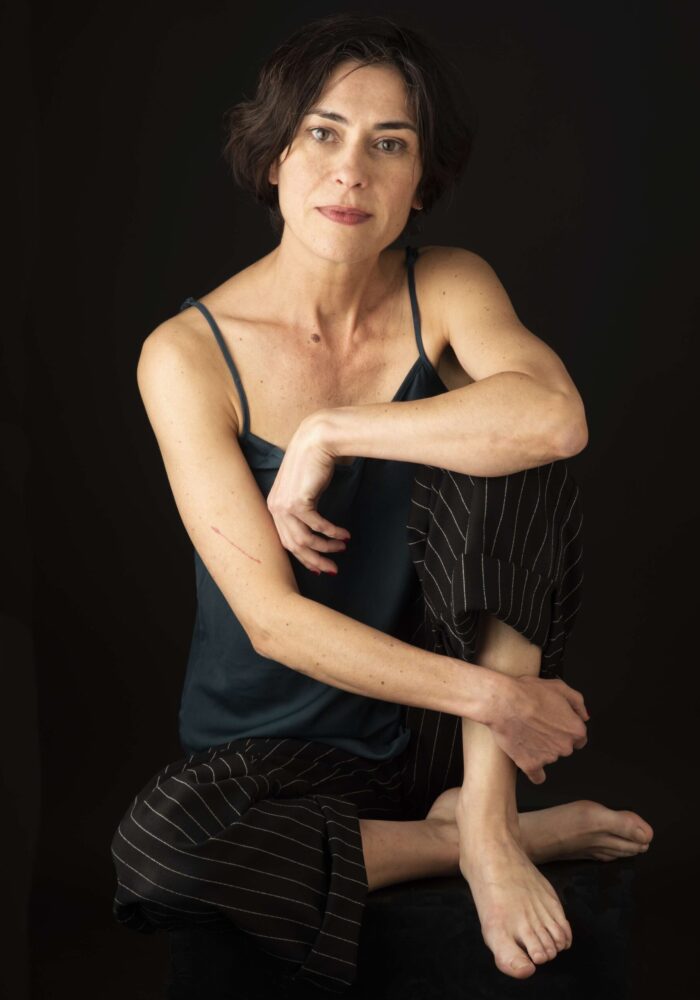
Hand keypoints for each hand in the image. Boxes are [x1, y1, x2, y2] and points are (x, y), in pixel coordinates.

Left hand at [266, 414, 350, 573]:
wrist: (317, 440)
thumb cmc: (314, 461)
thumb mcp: (304, 488)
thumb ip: (305, 507)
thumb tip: (315, 526)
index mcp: (274, 506)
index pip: (286, 540)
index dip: (303, 557)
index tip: (320, 566)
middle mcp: (274, 508)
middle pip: (293, 546)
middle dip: (315, 560)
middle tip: (333, 568)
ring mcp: (284, 505)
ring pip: (304, 540)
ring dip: (326, 547)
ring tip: (342, 548)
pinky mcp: (298, 502)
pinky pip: (317, 526)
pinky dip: (332, 533)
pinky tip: (344, 535)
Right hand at [485, 673, 589, 783]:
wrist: (503, 703)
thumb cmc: (527, 693)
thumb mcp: (559, 686)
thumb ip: (577, 702)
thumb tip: (584, 715)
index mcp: (575, 729)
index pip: (579, 738)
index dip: (566, 730)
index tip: (556, 726)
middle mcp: (565, 746)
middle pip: (564, 748)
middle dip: (554, 739)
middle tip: (539, 726)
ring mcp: (549, 758)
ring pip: (550, 758)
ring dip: (541, 750)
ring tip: (527, 733)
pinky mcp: (531, 765)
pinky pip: (537, 776)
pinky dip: (534, 770)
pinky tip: (530, 761)